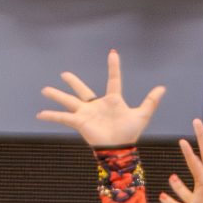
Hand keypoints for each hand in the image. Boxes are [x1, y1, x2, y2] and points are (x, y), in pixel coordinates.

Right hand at [37, 50, 164, 148]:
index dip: (114, 67)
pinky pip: (62, 118)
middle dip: (73, 82)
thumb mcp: (142, 115)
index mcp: (112, 100)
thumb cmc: (130, 133)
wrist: (119, 149)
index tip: (113, 53)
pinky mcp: (79, 123)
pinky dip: (51, 116)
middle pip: (82, 90)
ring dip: (56, 95)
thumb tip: (162, 88)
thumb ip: (150, 101)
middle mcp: (96, 105)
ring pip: (68, 101)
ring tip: (44, 89)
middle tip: (64, 74)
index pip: (113, 80)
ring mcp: (86, 113)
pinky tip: (39, 115)